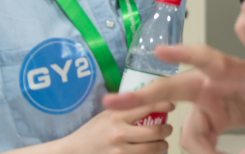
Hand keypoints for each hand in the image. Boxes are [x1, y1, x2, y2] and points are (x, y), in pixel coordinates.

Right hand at [56, 102, 174, 153]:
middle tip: (168, 129)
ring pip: (152, 149)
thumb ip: (125, 109)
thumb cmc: (91, 132)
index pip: (148, 106)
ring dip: (162, 146)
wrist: (73, 152)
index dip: (164, 105)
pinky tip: (151, 153)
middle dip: (167, 130)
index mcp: (118, 116)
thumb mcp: (106, 115)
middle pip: (155, 131)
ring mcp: (120, 152)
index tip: (171, 105)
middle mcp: (120, 134)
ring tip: (163, 143)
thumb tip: (148, 97)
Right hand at [103, 45, 244, 153]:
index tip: (159, 51)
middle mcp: (214, 84)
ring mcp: (208, 102)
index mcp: (233, 73)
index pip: (205, 58)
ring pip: (189, 134)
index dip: (182, 53)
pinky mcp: (208, 117)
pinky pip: (196, 142)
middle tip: (109, 103)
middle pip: (171, 89)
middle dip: (140, 96)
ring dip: (203, 153)